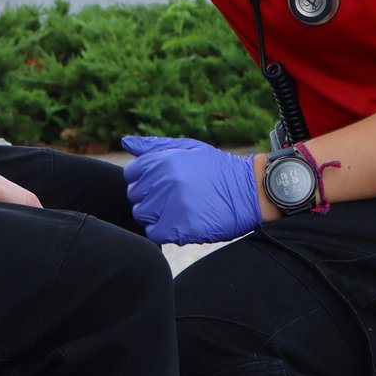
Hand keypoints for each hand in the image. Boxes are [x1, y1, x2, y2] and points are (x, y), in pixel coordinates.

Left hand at [121, 135, 261, 244]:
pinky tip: (181, 223)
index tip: (162, 184)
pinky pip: (153, 233)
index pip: (131, 175)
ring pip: (142, 215)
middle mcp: (162, 181)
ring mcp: (169, 204)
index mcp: (162, 160)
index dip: (145, 181)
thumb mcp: (187, 147)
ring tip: (179, 210)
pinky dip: (163, 231)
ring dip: (157, 215)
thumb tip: (125, 142)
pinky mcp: (178, 227)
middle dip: (150, 198)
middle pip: (135, 196)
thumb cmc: (216, 168)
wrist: (250, 191)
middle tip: (174, 198)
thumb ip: (153, 146)